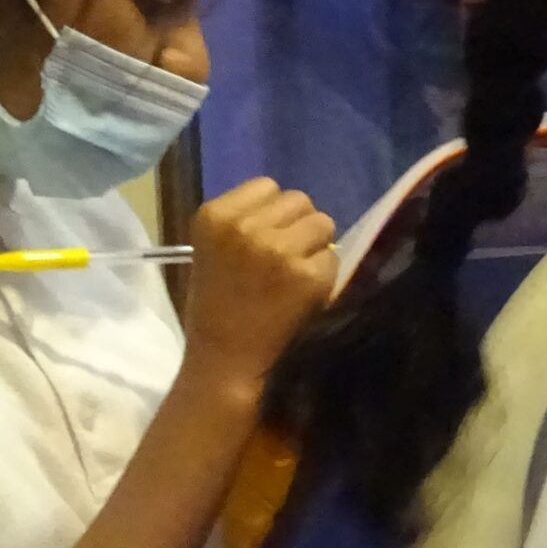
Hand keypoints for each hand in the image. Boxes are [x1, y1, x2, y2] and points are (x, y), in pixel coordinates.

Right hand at [179, 179, 338, 400]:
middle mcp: (246, 227)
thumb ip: (245, 221)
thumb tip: (293, 208)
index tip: (266, 239)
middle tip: (286, 259)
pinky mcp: (308, 275)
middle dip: (298, 226)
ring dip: (316, 246)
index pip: (267, 186)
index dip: (274, 213)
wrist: (225, 361)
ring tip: (296, 275)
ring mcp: (278, 250)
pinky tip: (304, 295)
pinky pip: (332, 259)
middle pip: (299, 200)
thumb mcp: (213, 250)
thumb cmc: (217, 308)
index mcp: (215, 217)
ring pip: (323, 223)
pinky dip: (325, 276)